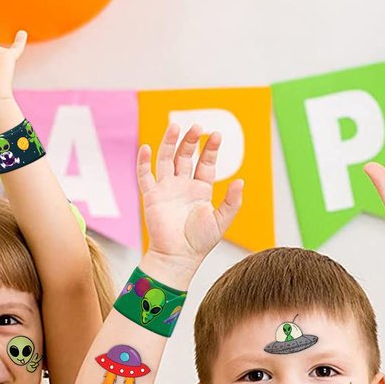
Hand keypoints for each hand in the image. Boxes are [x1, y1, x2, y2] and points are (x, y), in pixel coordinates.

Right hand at [137, 124, 242, 273]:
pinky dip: (144, 161)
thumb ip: (232, 201)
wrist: (177, 257)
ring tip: (176, 127)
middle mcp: (183, 187)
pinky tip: (147, 147)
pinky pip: (145, 175)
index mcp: (200, 191)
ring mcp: (166, 190)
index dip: (211, 149)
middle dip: (191, 141)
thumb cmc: (199, 243)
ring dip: (170, 143)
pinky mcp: (151, 196)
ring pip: (166, 159)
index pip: (206, 163)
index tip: (217, 135)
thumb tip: (240, 181)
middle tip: (197, 126)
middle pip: (186, 156)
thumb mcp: (221, 221)